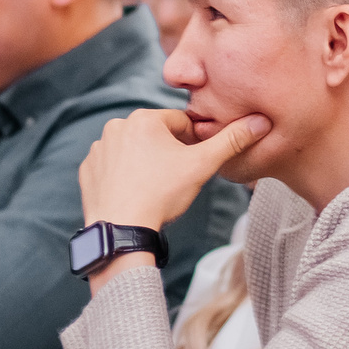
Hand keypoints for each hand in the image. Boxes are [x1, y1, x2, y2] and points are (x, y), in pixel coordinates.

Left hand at [78, 108, 269, 232]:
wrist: (121, 229)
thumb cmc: (161, 195)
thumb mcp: (201, 166)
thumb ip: (230, 141)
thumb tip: (260, 122)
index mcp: (144, 118)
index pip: (181, 123)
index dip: (193, 143)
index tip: (194, 165)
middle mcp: (116, 126)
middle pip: (155, 135)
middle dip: (168, 152)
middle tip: (175, 179)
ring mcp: (98, 148)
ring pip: (133, 150)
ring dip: (145, 162)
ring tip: (154, 188)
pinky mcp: (87, 169)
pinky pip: (112, 166)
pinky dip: (123, 175)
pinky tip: (134, 192)